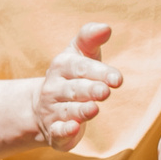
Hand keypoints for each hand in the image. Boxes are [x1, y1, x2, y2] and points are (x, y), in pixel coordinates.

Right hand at [30, 24, 119, 150]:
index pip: (78, 67)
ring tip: (93, 109)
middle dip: (88, 90)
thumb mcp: (77, 55)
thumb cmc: (72, 76)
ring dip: (79, 111)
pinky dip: (64, 131)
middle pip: (72, 89)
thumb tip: (106, 27)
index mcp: (61, 68)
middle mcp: (54, 89)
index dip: (98, 72)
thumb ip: (90, 39)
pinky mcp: (55, 132)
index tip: (118, 79)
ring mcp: (52, 111)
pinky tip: (73, 129)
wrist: (42, 105)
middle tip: (105, 92)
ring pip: (66, 111)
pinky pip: (57, 132)